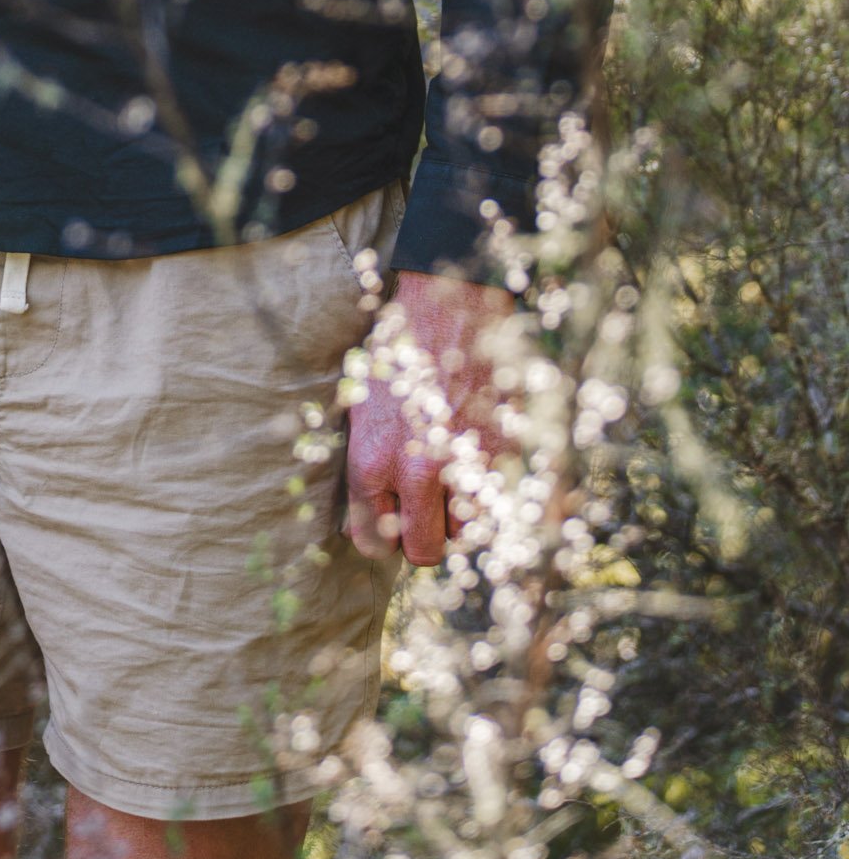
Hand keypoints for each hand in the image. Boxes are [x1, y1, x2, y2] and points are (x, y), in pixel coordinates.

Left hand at [344, 269, 512, 564]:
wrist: (448, 306)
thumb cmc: (398, 350)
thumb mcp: (360, 405)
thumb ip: (362, 469)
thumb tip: (358, 525)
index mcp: (370, 461)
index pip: (372, 539)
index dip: (380, 539)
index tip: (388, 527)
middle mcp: (414, 473)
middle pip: (422, 552)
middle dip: (421, 541)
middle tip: (423, 517)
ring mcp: (460, 466)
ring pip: (465, 536)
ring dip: (459, 521)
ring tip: (451, 490)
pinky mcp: (499, 454)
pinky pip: (497, 507)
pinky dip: (489, 502)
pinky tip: (477, 477)